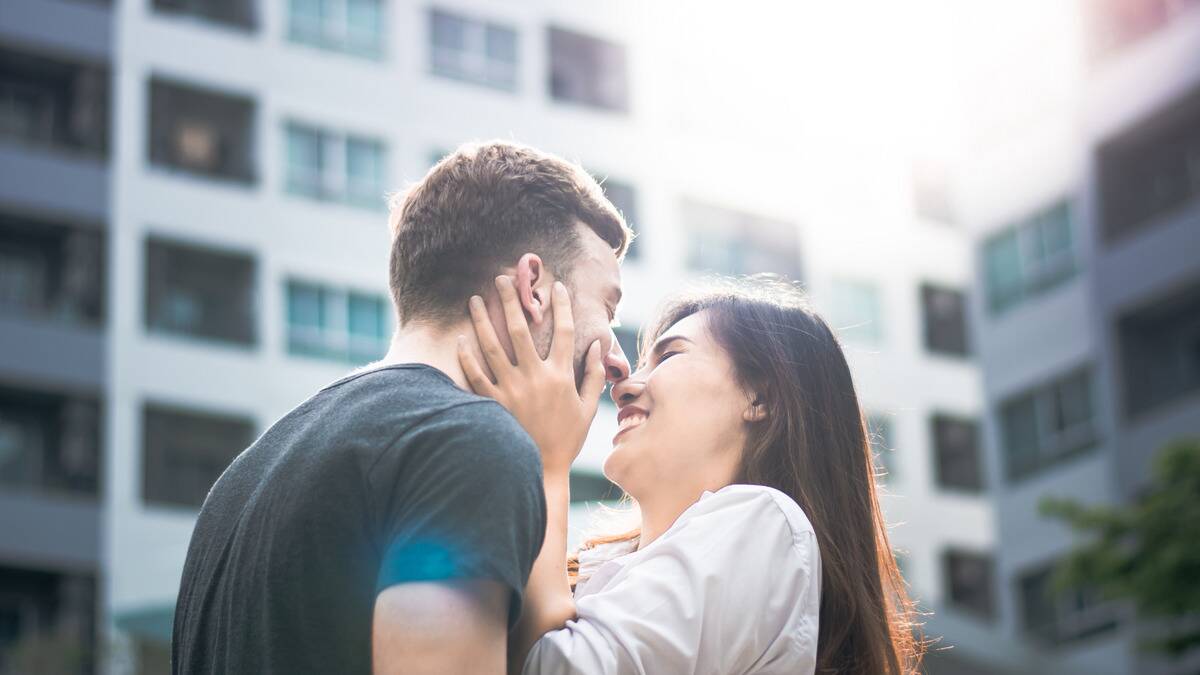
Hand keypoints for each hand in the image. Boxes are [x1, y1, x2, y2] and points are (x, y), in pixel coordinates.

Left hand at [457, 277, 606, 475]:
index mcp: (561, 376)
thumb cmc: (567, 439)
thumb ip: (595, 376)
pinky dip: (467, 357)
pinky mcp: (493, 404)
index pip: (563, 332)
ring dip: (483, 320)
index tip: (556, 286)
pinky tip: (461, 340)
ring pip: (493, 347)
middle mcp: (535, 378)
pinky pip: (476, 376)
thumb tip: (599, 347)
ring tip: (474, 299)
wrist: (542, 471)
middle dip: (512, 300)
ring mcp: (512, 390)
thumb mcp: (588, 408)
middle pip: (521, 329)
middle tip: (502, 278)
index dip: (561, 306)